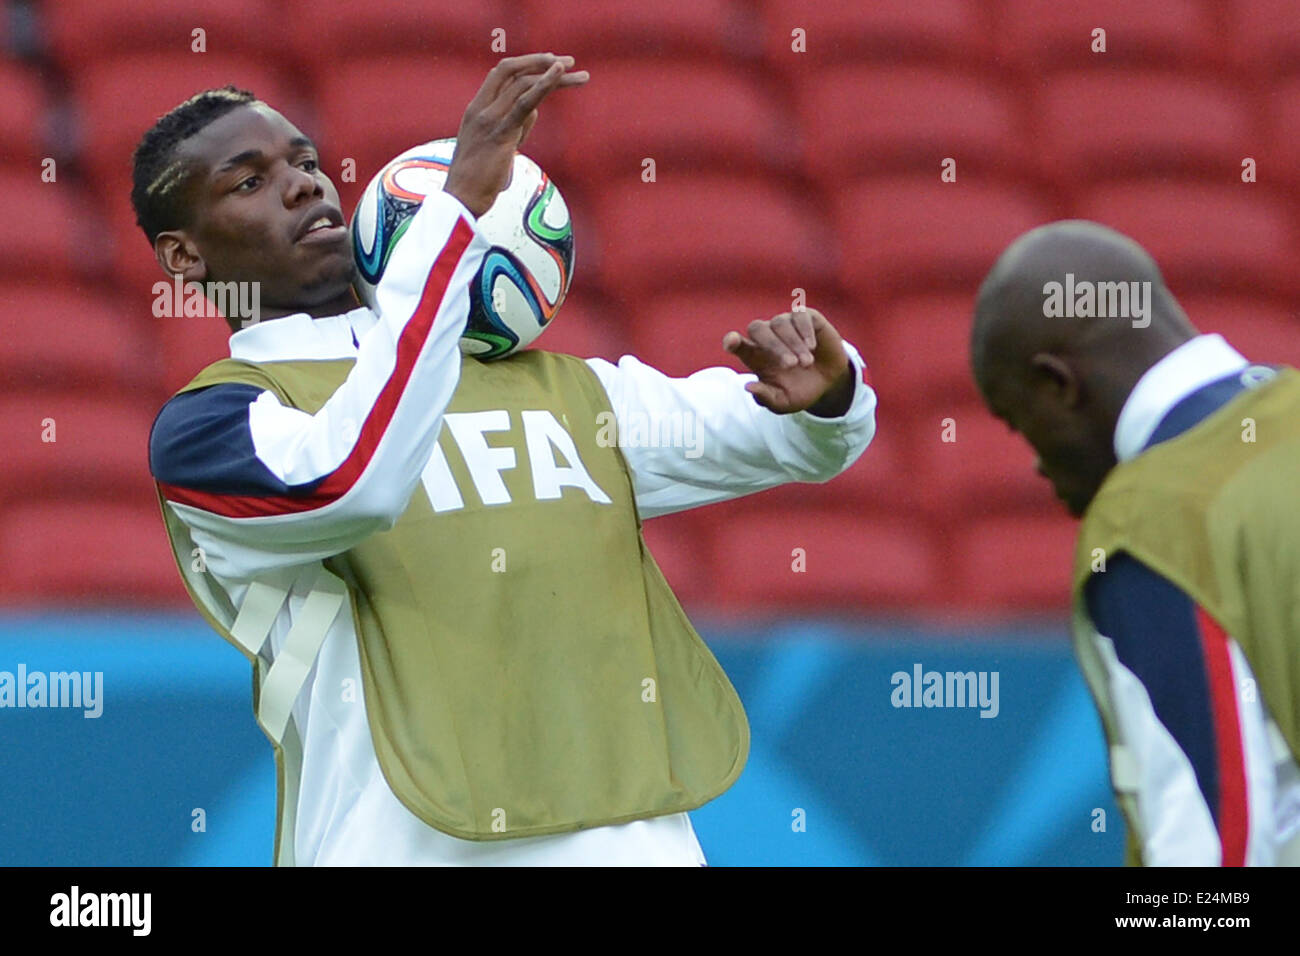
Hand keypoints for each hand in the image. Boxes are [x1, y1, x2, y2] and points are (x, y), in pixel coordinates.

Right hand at [443, 53, 588, 217]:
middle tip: (570, 61)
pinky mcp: (501, 134)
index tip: (550, 62)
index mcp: (476, 109)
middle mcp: (480, 109)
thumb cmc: (478, 179)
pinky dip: (544, 85)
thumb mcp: (496, 146)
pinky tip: (559, 75)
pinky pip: (524, 103)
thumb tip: (534, 111)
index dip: (526, 64)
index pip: (501, 74)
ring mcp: (489, 119)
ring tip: (582, 76)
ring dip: (555, 76)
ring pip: (523, 84)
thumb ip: (513, 125)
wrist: (461, 200)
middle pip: (512, 71)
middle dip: (541, 61)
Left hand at [722, 309, 853, 415]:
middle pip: (757, 329)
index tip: (732, 342)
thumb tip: (748, 387)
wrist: (829, 382)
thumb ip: (765, 397)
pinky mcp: (805, 317)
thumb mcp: (783, 402)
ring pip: (780, 323)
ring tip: (806, 363)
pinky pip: (799, 314)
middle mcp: (767, 336)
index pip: (736, 344)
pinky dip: (804, 330)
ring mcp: (785, 324)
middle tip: (790, 365)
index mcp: (755, 356)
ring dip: (794, 344)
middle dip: (773, 346)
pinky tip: (811, 346)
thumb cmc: (799, 390)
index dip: (732, 341)